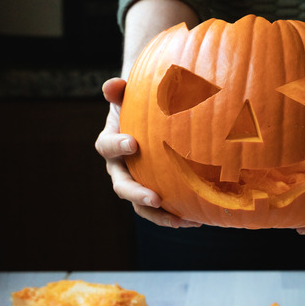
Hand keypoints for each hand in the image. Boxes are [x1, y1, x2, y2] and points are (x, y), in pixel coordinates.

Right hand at [95, 77, 200, 227]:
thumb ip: (120, 90)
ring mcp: (136, 183)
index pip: (106, 147)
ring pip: (142, 206)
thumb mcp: (130, 94)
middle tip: (155, 198)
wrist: (150, 118)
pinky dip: (177, 215)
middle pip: (122, 187)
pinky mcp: (154, 193)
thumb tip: (112, 85)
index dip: (117, 146)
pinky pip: (162, 209)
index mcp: (110, 144)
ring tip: (180, 221)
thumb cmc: (140, 103)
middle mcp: (119, 169)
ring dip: (159, 216)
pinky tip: (198, 219)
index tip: (133, 143)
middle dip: (138, 194)